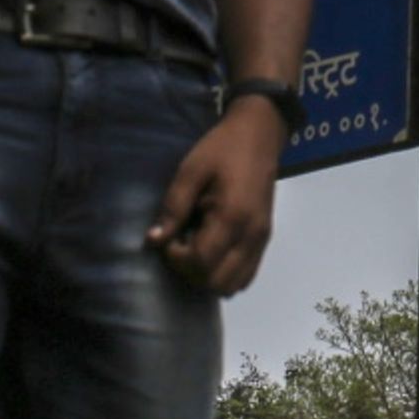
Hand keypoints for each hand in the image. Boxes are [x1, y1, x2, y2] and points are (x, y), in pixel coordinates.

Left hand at [149, 96, 284, 293]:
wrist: (259, 134)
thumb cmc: (221, 149)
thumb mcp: (190, 170)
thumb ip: (173, 207)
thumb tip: (154, 241)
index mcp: (232, 216)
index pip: (200, 262)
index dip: (176, 258)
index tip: (169, 237)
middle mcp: (251, 234)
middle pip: (216, 281)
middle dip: (190, 270)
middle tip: (181, 244)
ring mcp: (261, 239)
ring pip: (232, 285)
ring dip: (208, 276)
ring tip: (197, 248)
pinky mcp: (264, 238)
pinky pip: (245, 276)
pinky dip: (225, 274)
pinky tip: (213, 251)